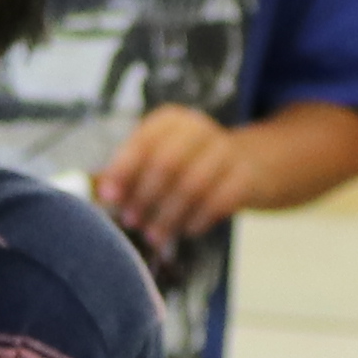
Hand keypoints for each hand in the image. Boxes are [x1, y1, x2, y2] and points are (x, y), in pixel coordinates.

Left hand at [84, 104, 257, 254]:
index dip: (122, 170)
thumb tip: (104, 194)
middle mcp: (199, 129)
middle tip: (132, 220)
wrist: (252, 164)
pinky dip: (198, 220)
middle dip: (144, 196)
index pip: (142, 142)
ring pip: (192, 186)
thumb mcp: (162, 158)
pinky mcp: (245, 177)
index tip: (108, 196)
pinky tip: (187, 230)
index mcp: (171, 121)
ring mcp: (226, 151)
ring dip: (168, 216)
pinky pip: (218, 202)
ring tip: (154, 235)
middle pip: (166, 163)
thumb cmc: (193, 165)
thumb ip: (133, 174)